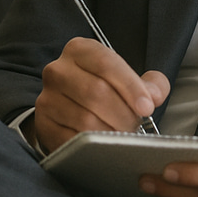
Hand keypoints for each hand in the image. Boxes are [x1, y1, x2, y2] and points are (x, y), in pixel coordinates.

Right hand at [32, 37, 169, 153]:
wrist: (72, 106)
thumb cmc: (105, 88)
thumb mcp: (128, 78)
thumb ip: (150, 84)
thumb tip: (155, 96)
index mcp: (80, 50)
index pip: (106, 64)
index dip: (130, 86)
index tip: (147, 107)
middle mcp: (58, 70)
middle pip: (96, 92)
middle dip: (123, 113)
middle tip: (135, 125)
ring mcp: (47, 98)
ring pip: (84, 118)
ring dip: (110, 132)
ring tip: (122, 135)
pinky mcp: (42, 125)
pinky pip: (71, 139)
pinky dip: (93, 146)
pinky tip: (104, 146)